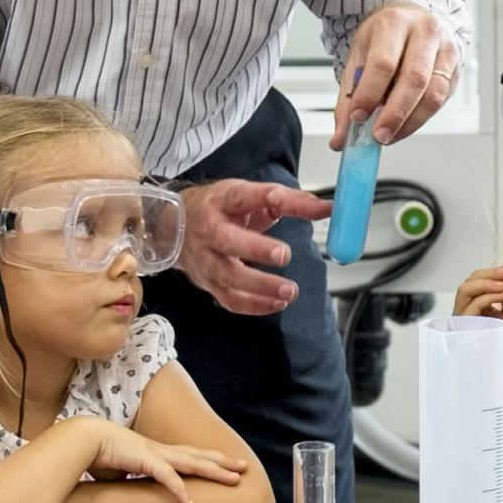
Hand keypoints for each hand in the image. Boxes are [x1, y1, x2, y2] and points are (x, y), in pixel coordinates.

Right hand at [77, 417, 248, 502]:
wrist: (82, 439)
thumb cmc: (97, 455)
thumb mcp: (121, 471)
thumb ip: (132, 480)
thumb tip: (131, 492)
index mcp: (157, 452)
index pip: (189, 454)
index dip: (209, 458)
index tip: (227, 462)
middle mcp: (161, 451)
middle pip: (200, 456)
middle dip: (224, 462)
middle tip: (245, 467)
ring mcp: (156, 454)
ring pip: (193, 463)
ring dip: (216, 472)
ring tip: (235, 480)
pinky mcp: (145, 461)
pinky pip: (168, 478)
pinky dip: (180, 492)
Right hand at [177, 180, 331, 314]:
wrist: (175, 226)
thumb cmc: (222, 210)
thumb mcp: (252, 196)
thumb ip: (291, 201)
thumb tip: (327, 208)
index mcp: (223, 201)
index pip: (245, 196)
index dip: (269, 200)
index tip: (294, 204)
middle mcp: (209, 229)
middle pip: (227, 240)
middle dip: (255, 249)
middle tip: (284, 255)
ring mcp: (205, 258)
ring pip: (227, 276)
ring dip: (260, 286)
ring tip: (290, 290)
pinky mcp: (208, 282)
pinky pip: (229, 299)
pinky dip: (254, 305)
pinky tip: (278, 303)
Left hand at [331, 0, 460, 148]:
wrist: (415, 20)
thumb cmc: (387, 38)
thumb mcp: (361, 56)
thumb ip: (349, 97)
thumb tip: (341, 138)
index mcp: (395, 23)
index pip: (384, 62)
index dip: (370, 93)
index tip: (358, 116)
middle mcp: (425, 33)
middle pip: (414, 79)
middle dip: (395, 114)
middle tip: (379, 135)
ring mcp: (446, 52)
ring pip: (433, 95)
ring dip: (411, 122)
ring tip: (391, 135)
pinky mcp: (456, 71)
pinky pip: (441, 102)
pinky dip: (421, 118)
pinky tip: (405, 124)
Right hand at [456, 266, 502, 372]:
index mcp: (479, 302)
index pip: (480, 279)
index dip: (494, 271)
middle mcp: (468, 308)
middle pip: (470, 280)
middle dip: (488, 273)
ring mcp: (464, 317)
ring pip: (465, 290)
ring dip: (486, 283)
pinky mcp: (464, 326)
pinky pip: (471, 306)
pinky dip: (487, 297)